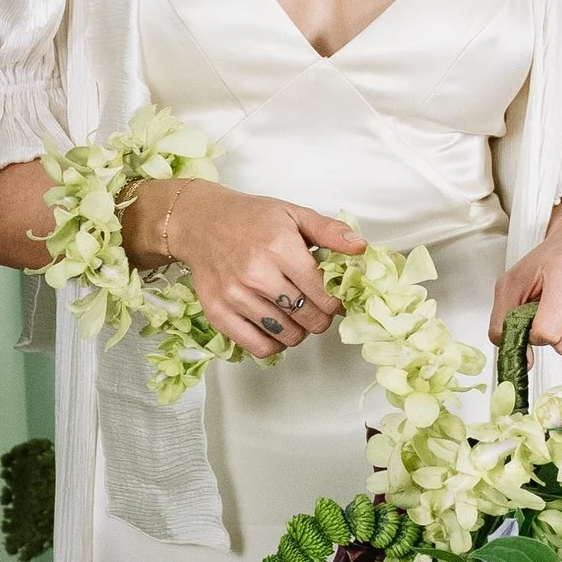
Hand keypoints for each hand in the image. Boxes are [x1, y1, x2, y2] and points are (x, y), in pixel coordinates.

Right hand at [123, 175, 361, 358]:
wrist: (201, 223)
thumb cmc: (251, 218)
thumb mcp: (293, 214)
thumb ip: (330, 231)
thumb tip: (361, 248)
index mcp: (279, 248)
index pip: (323, 294)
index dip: (336, 302)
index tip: (335, 299)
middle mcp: (257, 274)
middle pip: (308, 318)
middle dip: (321, 318)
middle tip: (317, 308)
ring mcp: (235, 296)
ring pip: (287, 336)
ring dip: (299, 331)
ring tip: (296, 315)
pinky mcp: (218, 314)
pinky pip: (258, 347)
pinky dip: (274, 344)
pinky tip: (276, 328)